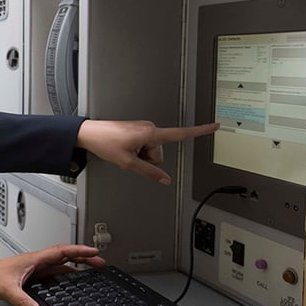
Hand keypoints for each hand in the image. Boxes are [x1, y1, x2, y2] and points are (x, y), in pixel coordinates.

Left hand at [0, 244, 104, 305]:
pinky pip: (52, 273)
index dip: (79, 251)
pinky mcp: (29, 276)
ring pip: (59, 264)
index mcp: (33, 259)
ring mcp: (33, 269)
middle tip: (99, 262)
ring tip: (90, 270)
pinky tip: (69, 281)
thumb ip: (24, 302)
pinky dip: (64, 274)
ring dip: (75, 266)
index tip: (94, 253)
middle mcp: (35, 262)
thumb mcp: (8, 290)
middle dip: (83, 258)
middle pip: (64, 256)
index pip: (62, 251)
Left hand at [75, 121, 219, 184]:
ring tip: (124, 151)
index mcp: (151, 133)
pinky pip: (143, 147)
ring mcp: (143, 129)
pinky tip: (123, 149)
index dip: (200, 131)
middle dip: (147, 159)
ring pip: (151, 152)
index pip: (181, 134)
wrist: (89, 133)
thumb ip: (149, 172)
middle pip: (159, 153)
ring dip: (140, 156)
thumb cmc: (105, 142)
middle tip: (129, 156)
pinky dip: (135, 152)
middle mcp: (149, 128)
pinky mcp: (137, 131)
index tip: (215, 126)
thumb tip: (164, 179)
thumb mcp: (128, 162)